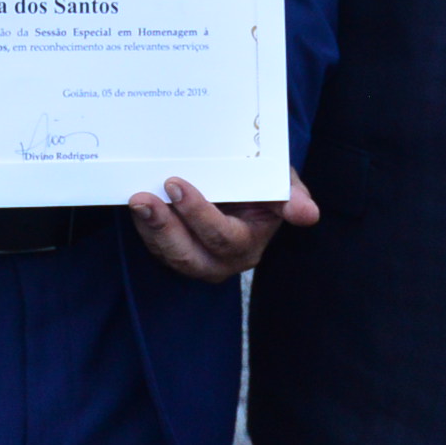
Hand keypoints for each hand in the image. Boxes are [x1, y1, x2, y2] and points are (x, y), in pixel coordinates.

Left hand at [128, 171, 317, 280]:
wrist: (240, 185)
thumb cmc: (262, 184)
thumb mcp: (281, 183)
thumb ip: (292, 196)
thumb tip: (309, 215)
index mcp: (248, 244)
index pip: (222, 236)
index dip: (198, 214)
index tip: (176, 184)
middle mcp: (220, 261)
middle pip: (189, 255)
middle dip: (164, 227)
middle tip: (144, 198)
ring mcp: (194, 260)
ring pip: (167, 254)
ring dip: (149, 229)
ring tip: (136, 201)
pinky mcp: (173, 253)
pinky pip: (155, 247)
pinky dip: (143, 228)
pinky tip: (136, 207)